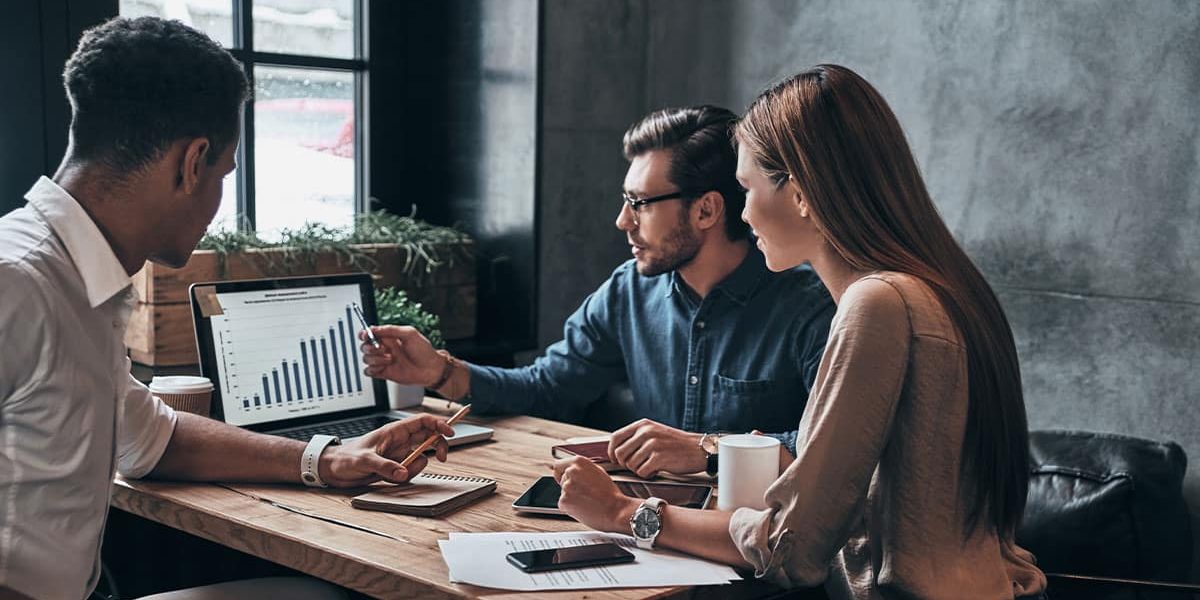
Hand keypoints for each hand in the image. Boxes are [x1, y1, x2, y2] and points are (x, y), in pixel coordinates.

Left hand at [318, 414, 453, 486]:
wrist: (333, 470)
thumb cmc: (345, 458)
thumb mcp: (364, 461)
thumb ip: (384, 466)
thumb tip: (402, 472)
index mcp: (393, 431)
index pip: (422, 421)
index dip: (439, 424)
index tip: (450, 433)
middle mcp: (399, 441)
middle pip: (428, 437)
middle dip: (438, 446)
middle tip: (441, 457)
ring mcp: (398, 454)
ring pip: (421, 457)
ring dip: (415, 467)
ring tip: (398, 473)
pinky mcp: (395, 467)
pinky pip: (410, 471)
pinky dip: (405, 477)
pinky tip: (390, 478)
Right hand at [359, 325, 442, 386]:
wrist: (430, 370)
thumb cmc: (424, 351)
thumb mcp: (409, 334)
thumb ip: (391, 330)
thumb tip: (374, 328)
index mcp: (390, 337)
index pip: (370, 333)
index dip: (365, 334)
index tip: (366, 335)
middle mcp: (385, 349)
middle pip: (365, 346)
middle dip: (370, 347)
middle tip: (382, 349)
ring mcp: (383, 361)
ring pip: (366, 358)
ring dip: (375, 359)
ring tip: (390, 359)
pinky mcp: (384, 373)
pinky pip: (369, 371)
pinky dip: (372, 369)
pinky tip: (383, 367)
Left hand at [553, 457, 638, 532]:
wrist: (615, 510)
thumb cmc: (610, 494)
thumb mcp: (598, 472)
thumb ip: (582, 469)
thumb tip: (572, 470)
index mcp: (579, 462)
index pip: (558, 465)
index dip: (561, 472)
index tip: (563, 477)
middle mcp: (570, 472)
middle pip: (562, 479)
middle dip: (570, 486)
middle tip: (584, 492)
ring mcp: (566, 487)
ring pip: (563, 492)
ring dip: (571, 497)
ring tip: (587, 500)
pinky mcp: (564, 501)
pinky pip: (563, 504)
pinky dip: (570, 507)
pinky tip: (583, 506)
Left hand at [608, 418, 705, 477]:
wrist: (698, 449)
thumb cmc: (676, 443)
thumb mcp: (655, 432)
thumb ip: (637, 437)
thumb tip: (616, 450)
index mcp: (643, 425)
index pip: (615, 437)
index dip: (612, 451)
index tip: (615, 459)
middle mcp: (646, 432)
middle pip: (620, 454)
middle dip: (625, 464)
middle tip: (636, 466)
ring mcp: (652, 445)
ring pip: (630, 465)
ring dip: (638, 470)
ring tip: (650, 467)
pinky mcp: (659, 458)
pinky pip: (641, 472)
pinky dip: (647, 475)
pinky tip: (655, 471)